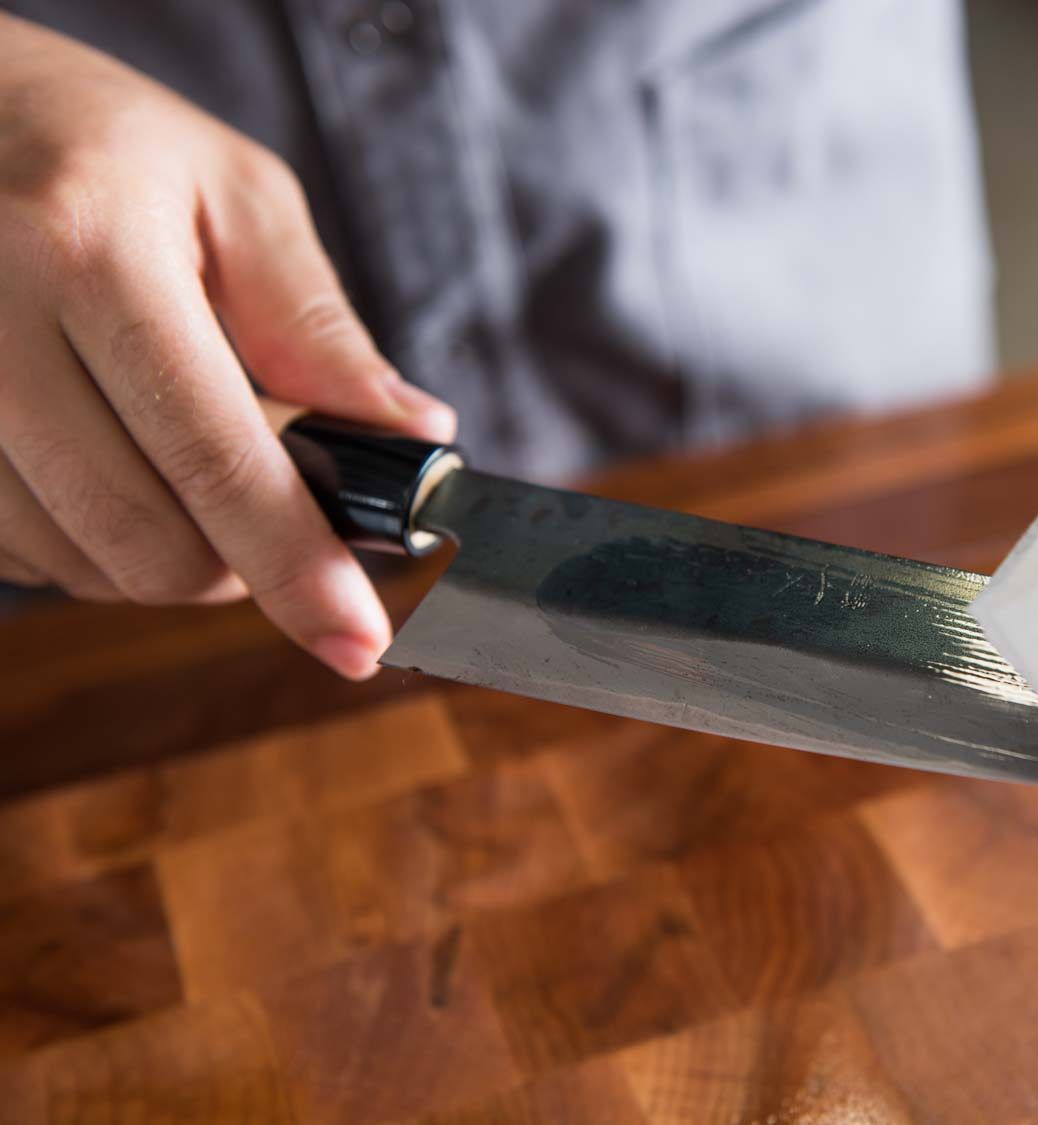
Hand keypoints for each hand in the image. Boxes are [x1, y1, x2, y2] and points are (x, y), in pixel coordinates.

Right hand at [0, 16, 454, 678]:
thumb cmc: (102, 148)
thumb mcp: (234, 197)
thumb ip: (317, 327)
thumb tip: (413, 434)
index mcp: (88, 250)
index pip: (214, 455)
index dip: (294, 566)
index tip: (358, 639)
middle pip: (142, 536)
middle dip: (237, 567)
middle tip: (274, 519)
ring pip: (76, 561)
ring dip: (162, 554)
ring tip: (182, 465)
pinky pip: (14, 549)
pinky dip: (88, 541)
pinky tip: (106, 465)